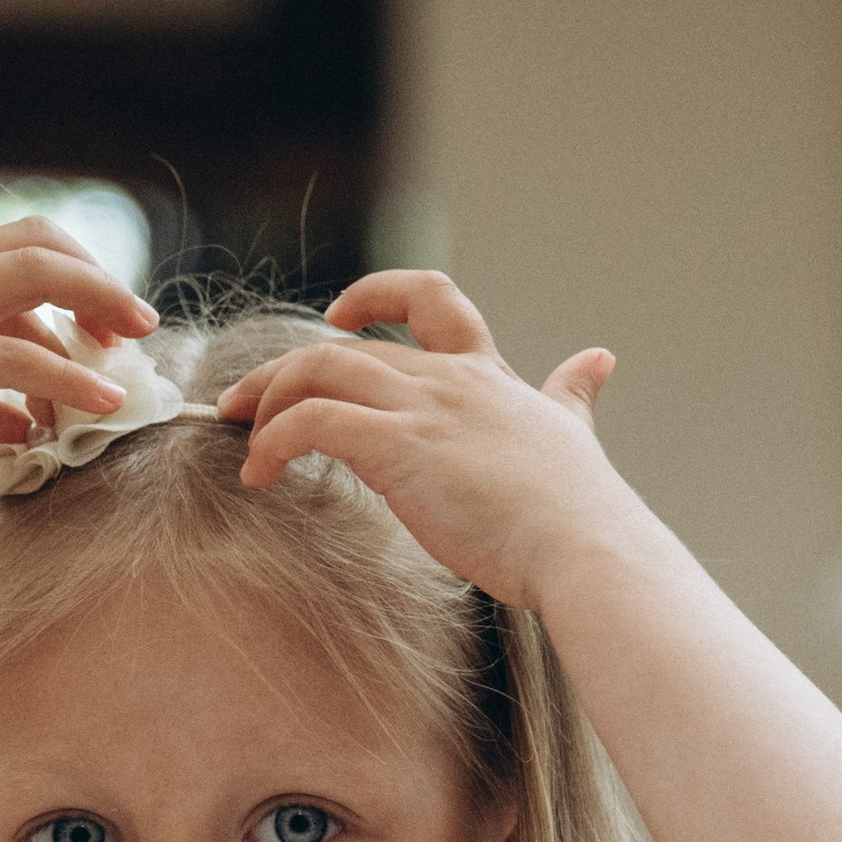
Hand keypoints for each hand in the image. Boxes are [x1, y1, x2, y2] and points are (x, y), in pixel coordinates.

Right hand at [0, 216, 160, 507]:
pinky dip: (71, 377)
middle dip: (95, 276)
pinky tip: (104, 403)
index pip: (5, 254)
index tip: (97, 327)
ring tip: (138, 352)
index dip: (64, 280)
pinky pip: (19, 358)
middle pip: (32, 242)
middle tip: (137, 322)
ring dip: (99, 305)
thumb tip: (20, 429)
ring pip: (35, 276)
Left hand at [218, 270, 629, 606]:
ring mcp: (422, 409)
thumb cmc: (576, 511)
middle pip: (345, 346)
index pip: (431, 298)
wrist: (583, 547)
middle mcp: (449, 379)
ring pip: (318, 371)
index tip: (338, 315)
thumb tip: (598, 360)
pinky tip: (259, 475)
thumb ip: (572, 397)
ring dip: (265, 403)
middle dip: (282, 373)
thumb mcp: (573, 434)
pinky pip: (312, 423)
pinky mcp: (398, 447)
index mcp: (485, 375)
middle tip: (244, 405)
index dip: (376, 295)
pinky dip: (273, 440)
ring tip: (243, 442)